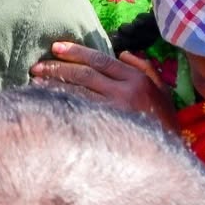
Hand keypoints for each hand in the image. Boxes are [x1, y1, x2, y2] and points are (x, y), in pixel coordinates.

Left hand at [30, 42, 177, 130]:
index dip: (75, 52)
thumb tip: (122, 53)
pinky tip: (46, 102)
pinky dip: (61, 104)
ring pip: (77, 92)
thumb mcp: (162, 91)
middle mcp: (124, 91)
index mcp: (136, 79)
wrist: (169, 156)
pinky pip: (78, 112)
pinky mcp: (104, 129)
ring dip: (53, 85)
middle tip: (36, 66)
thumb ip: (145, 68)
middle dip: (57, 68)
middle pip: (84, 74)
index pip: (99, 59)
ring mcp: (114, 111)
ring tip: (35, 82)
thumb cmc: (163, 122)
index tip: (55, 47)